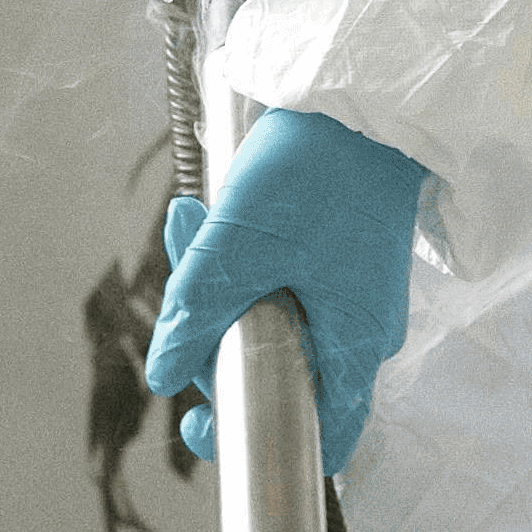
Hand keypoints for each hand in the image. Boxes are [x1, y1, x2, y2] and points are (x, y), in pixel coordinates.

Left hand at [140, 105, 426, 476]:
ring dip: (217, 287)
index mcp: (354, 346)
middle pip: (278, 373)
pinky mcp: (342, 257)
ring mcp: (354, 294)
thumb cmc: (317, 168)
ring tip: (183, 222)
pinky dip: (242, 260)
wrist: (367, 92)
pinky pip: (282, 282)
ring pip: (271, 321)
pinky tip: (209, 218)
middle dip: (212, 340)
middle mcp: (362, 332)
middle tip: (175, 301)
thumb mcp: (238, 246)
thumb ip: (198, 316)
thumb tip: (164, 374)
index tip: (202, 424)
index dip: (256, 439)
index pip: (319, 433)